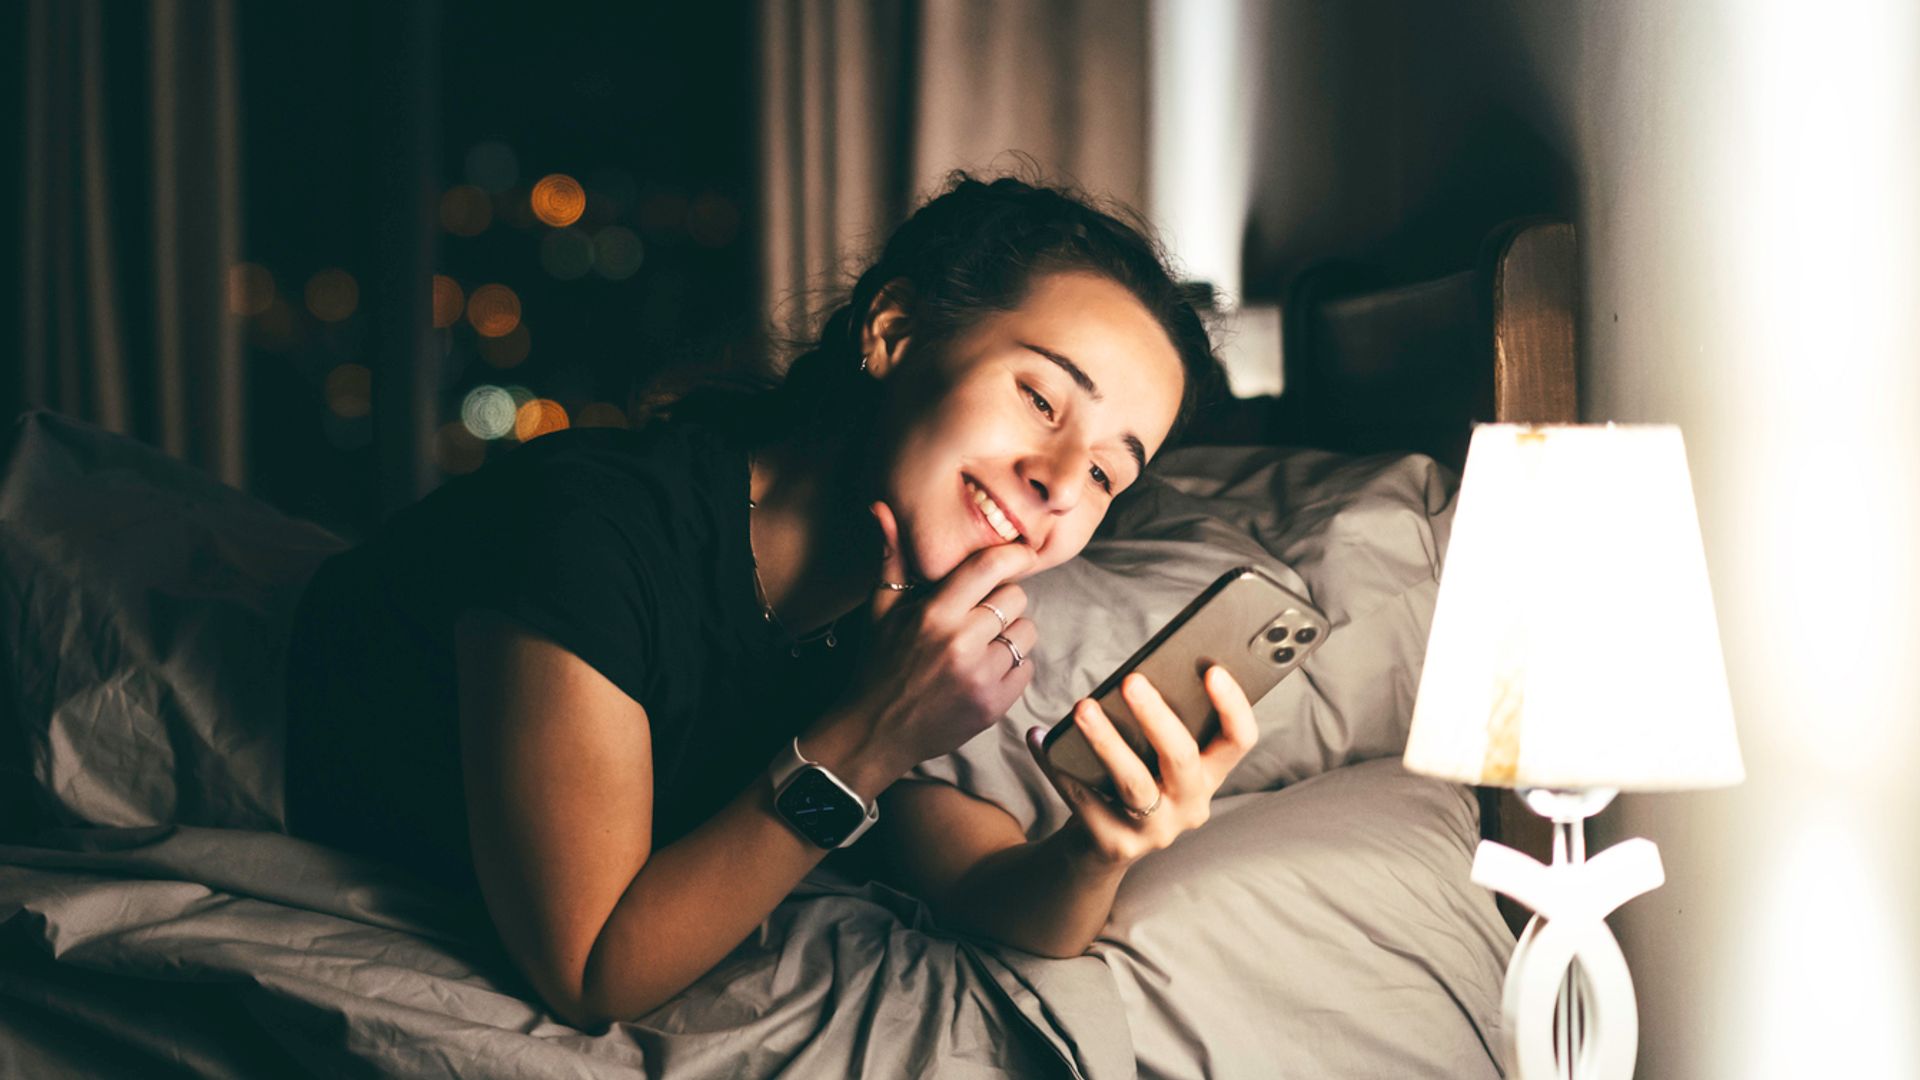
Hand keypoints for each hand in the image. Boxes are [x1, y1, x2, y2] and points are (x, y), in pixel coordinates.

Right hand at [815, 501, 1039, 779]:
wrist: (875, 731)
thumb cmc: (878, 664)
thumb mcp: (880, 609)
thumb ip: (891, 557)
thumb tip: (881, 508)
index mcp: (934, 614)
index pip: (991, 567)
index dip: (1013, 555)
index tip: (1019, 554)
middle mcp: (960, 642)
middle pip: (1015, 597)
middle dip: (1002, 600)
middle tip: (979, 614)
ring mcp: (981, 676)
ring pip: (1027, 632)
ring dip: (1011, 634)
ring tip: (982, 643)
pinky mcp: (994, 704)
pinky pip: (1027, 667)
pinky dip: (1013, 666)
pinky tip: (985, 670)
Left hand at [1025, 666, 1259, 867]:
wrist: (1099, 846)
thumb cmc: (1132, 779)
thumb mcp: (1154, 755)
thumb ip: (1156, 723)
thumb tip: (1130, 676)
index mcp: (1209, 774)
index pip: (1238, 741)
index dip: (1232, 706)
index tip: (1213, 670)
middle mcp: (1191, 805)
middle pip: (1182, 758)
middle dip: (1157, 717)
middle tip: (1130, 681)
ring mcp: (1156, 830)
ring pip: (1134, 783)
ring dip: (1106, 741)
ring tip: (1082, 708)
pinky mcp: (1117, 845)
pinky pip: (1085, 801)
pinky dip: (1059, 766)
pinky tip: (1042, 739)